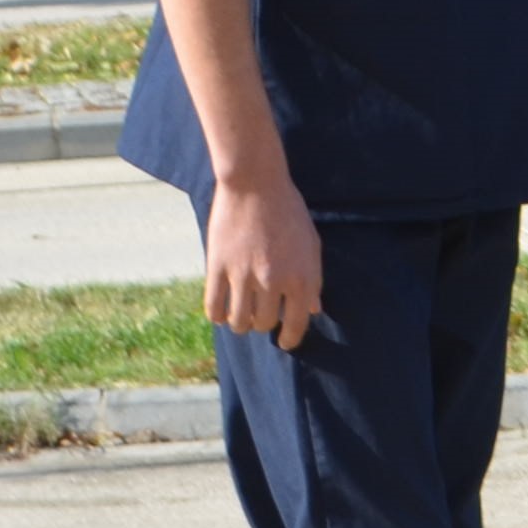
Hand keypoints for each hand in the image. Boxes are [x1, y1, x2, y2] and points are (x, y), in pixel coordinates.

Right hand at [206, 176, 326, 352]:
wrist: (255, 185)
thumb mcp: (311, 245)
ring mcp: (243, 276)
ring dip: (240, 324)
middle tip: (261, 318)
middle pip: (264, 323)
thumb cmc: (288, 212)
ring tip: (241, 318)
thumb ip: (313, 281)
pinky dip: (218, 315)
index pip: (296, 324)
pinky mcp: (218, 267)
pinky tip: (221, 314)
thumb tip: (313, 310)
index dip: (290, 338)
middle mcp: (274, 282)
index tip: (285, 342)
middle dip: (263, 325)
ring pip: (239, 320)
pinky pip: (214, 306)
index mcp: (302, 278)